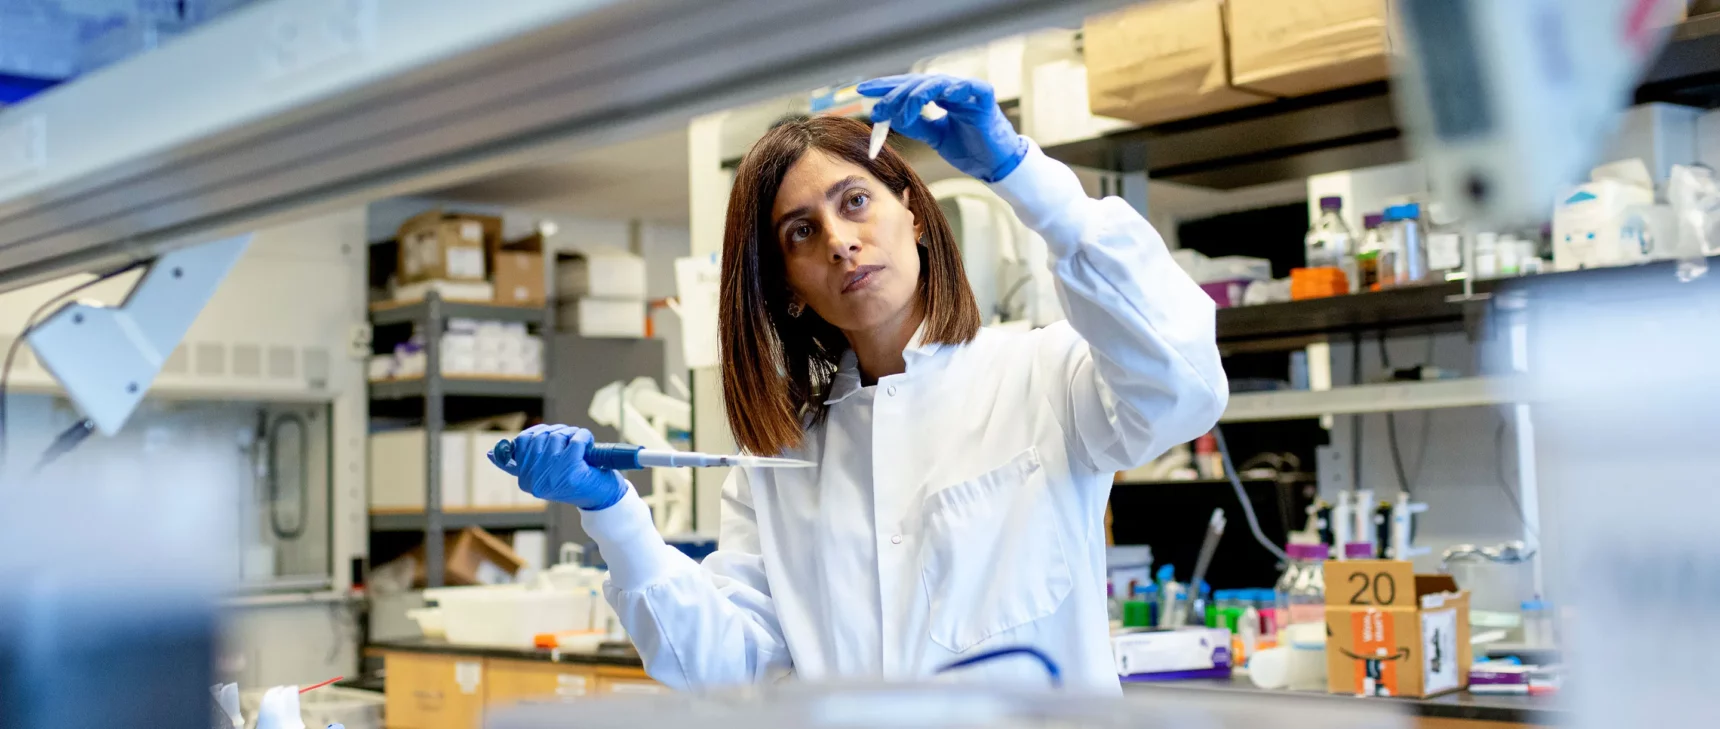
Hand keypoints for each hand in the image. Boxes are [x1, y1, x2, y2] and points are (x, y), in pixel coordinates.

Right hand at [488, 424, 627, 509]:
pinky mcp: (571, 469)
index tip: (549, 437)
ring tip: (580, 446)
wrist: (602, 498)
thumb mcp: (544, 472)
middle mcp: (535, 480)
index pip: (521, 443)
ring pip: (557, 436)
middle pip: (540, 436)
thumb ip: (521, 464)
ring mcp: (551, 475)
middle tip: (570, 440)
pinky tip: (588, 444)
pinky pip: (575, 439)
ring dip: (571, 434)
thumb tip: (490, 454)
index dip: (538, 433)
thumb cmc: (574, 480)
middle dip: (557, 432)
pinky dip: (584, 436)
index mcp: (525, 481)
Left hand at [857, 73, 1027, 182]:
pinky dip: (956, 89)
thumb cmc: (970, 150)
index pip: (909, 86)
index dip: (887, 87)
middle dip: (895, 94)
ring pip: (938, 83)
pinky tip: (942, 95)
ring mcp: (969, 94)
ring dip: (917, 96)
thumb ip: (916, 125)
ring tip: (904, 112)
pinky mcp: (985, 100)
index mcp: (940, 98)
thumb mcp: (935, 137)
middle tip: (879, 109)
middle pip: (918, 83)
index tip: (863, 90)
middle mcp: (953, 91)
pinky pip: (971, 88)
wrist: (995, 166)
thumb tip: (890, 116)